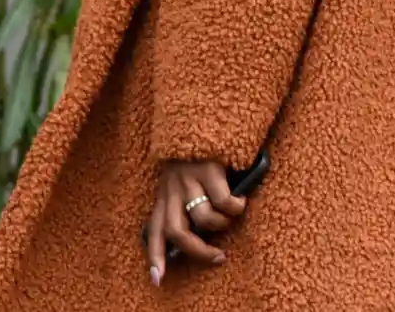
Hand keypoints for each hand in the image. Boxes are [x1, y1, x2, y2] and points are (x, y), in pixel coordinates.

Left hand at [146, 159, 246, 285]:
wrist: (200, 114)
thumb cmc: (194, 153)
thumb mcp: (181, 178)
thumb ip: (183, 201)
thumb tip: (200, 234)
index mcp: (164, 193)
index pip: (153, 229)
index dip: (154, 257)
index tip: (156, 279)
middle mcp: (173, 188)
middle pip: (178, 232)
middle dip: (198, 251)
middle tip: (218, 257)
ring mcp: (190, 178)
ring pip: (203, 218)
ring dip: (222, 223)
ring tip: (231, 217)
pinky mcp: (208, 168)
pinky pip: (223, 200)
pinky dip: (234, 207)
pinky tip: (240, 202)